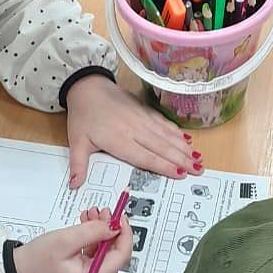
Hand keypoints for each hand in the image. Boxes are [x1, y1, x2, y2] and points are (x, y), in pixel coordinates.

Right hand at [13, 213, 131, 272]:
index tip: (120, 217)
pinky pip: (94, 257)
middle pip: (114, 255)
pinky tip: (85, 226)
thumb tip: (113, 227)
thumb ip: (93, 232)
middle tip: (104, 212)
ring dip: (100, 233)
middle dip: (110, 231)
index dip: (124, 234)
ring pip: (104, 254)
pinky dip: (92, 241)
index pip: (121, 257)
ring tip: (92, 215)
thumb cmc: (35, 261)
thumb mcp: (66, 240)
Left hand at [65, 76, 202, 187]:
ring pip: (166, 135)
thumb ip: (79, 164)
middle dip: (182, 160)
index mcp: (118, 140)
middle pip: (161, 147)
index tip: (180, 174)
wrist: (86, 86)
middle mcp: (134, 129)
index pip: (145, 156)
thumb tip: (74, 186)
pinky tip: (187, 139)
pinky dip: (176, 131)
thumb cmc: (82, 115)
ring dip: (183, 147)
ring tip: (198, 158)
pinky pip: (163, 122)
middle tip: (199, 170)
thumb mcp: (76, 141)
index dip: (163, 166)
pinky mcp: (144, 110)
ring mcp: (141, 118)